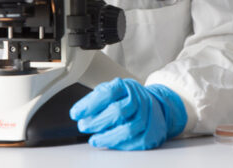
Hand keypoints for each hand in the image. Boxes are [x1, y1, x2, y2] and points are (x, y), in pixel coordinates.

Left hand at [69, 78, 187, 149]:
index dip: (90, 104)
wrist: (157, 106)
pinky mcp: (151, 133)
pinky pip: (135, 142)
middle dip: (96, 122)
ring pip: (127, 129)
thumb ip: (96, 99)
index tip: (75, 113)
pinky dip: (118, 145)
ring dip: (106, 137)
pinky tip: (108, 143)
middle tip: (83, 126)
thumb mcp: (114, 92)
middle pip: (118, 111)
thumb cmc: (129, 99)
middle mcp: (140, 100)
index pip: (108, 93)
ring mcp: (148, 116)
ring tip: (94, 139)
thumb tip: (79, 111)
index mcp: (127, 87)